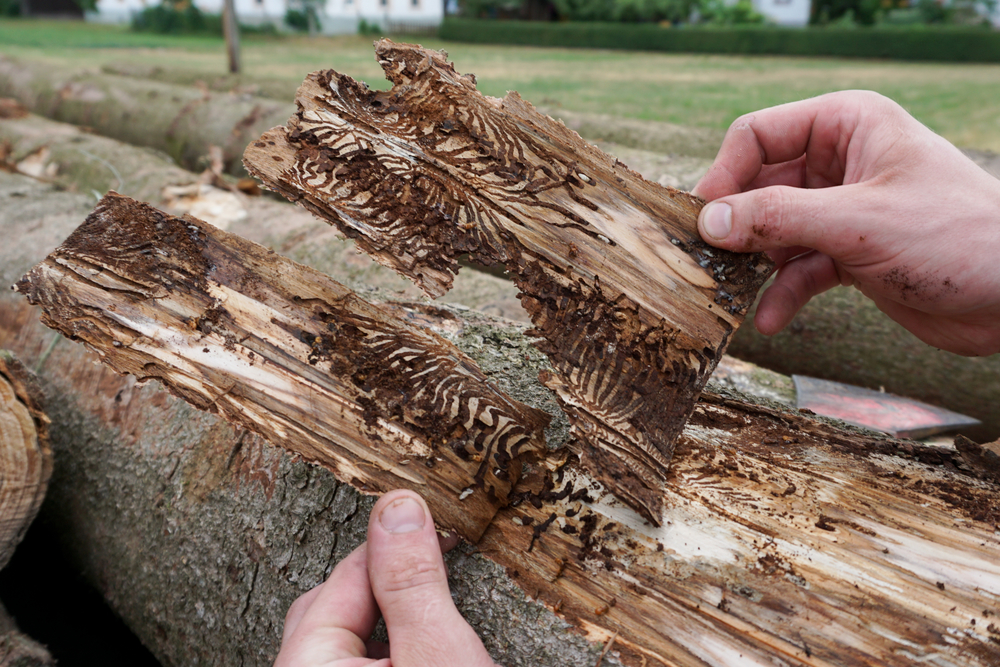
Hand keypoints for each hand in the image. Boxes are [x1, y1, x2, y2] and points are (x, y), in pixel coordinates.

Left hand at [275, 490, 498, 666]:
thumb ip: (411, 581)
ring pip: (351, 642)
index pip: (343, 579)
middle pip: (334, 612)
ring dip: (391, 617)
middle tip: (436, 560)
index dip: (393, 545)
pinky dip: (394, 650)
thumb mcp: (436, 651)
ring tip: (437, 607)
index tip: (433, 524)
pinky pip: (365, 666)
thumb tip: (397, 508)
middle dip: (386, 581)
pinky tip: (428, 649)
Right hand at [692, 90, 999, 356]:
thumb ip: (777, 218)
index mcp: (846, 125)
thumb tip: (708, 221)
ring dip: (754, 264)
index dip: (724, 175)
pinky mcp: (849, 253)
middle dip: (735, 226)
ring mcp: (842, 209)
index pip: (758, 136)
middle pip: (759, 186)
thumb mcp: (857, 222)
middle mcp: (839, 162)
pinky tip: (770, 319)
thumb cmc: (957, 238)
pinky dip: (783, 292)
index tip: (701, 220)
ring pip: (774, 231)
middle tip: (704, 262)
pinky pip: (799, 268)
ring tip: (729, 294)